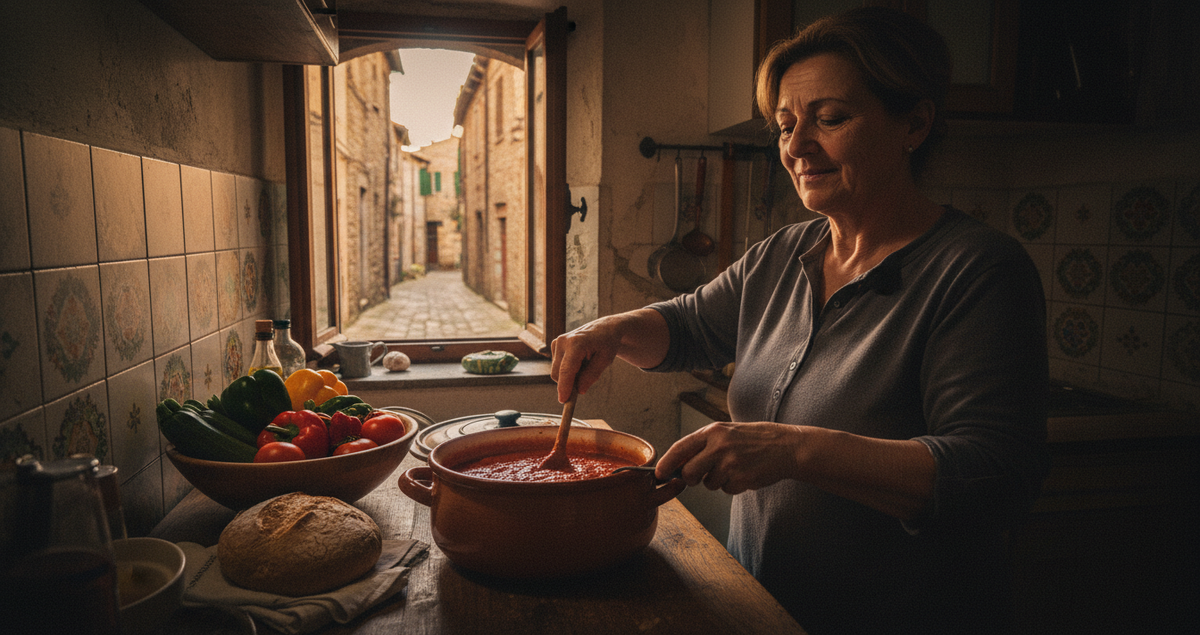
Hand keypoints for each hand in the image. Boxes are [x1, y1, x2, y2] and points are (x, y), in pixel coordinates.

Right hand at [550, 317, 622, 402]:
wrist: (604, 328)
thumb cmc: (607, 343)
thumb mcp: (605, 361)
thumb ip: (591, 376)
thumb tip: (580, 391)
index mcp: (576, 343)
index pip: (566, 370)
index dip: (564, 387)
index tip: (563, 400)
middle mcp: (563, 341)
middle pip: (558, 374)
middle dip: (568, 383)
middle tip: (585, 383)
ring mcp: (557, 342)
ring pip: (556, 372)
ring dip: (569, 376)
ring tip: (585, 366)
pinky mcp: (555, 345)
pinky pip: (557, 366)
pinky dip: (567, 369)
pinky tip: (579, 361)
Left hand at [656, 421, 803, 493]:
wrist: (786, 447)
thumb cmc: (754, 438)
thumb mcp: (727, 432)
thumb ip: (704, 445)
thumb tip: (680, 464)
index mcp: (714, 432)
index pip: (680, 448)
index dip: (666, 463)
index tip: (658, 473)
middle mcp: (719, 447)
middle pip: (689, 472)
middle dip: (691, 478)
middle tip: (701, 475)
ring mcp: (731, 464)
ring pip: (709, 484)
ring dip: (718, 480)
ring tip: (735, 466)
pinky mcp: (742, 480)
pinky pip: (726, 490)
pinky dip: (733, 485)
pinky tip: (745, 473)